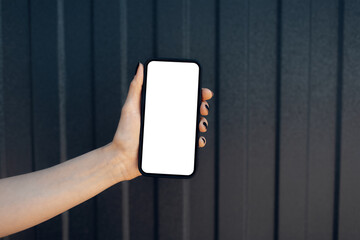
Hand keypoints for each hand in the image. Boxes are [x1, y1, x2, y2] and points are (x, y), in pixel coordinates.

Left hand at [107, 63, 212, 180]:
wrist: (123, 159)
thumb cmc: (124, 134)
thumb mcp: (130, 108)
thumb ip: (136, 88)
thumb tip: (139, 66)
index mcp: (160, 109)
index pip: (180, 98)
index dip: (195, 94)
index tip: (203, 92)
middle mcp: (167, 120)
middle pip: (190, 111)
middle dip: (201, 107)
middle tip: (202, 108)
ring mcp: (171, 134)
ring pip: (193, 127)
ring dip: (202, 124)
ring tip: (201, 125)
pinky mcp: (173, 147)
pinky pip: (189, 144)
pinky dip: (197, 141)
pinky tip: (198, 140)